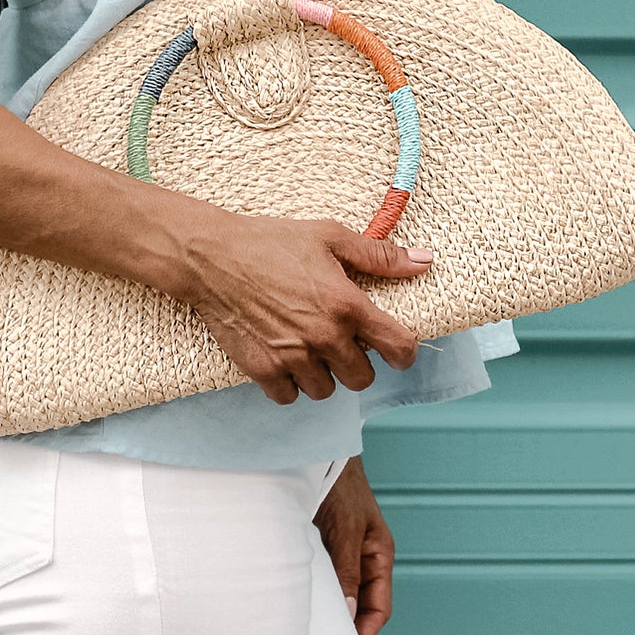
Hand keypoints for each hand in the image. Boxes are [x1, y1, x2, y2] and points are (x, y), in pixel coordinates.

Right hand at [176, 214, 432, 404]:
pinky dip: (289, 384)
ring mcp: (292, 357)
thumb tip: (424, 262)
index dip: (405, 353)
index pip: (398, 347)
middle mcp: (323, 336)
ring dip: (322, 374)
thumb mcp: (329, 237)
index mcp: (346, 304)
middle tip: (339, 342)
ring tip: (307, 348)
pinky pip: (289, 397)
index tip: (397, 351)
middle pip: (362, 378)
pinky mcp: (262, 369)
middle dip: (357, 363)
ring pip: (325, 391)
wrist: (210, 257)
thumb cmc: (270, 241)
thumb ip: (379, 255)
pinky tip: (283, 358)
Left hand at [312, 455, 396, 634]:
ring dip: (329, 607)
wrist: (320, 452)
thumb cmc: (341, 485)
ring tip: (311, 629)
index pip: (379, 607)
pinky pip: (322, 575)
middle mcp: (363, 558)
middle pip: (360, 603)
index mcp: (379, 556)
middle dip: (347, 626)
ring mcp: (343, 552)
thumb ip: (348, 570)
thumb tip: (350, 611)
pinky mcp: (322, 545)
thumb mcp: (347, 530)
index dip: (367, 630)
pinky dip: (314, 589)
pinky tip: (299, 598)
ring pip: (340, 591)